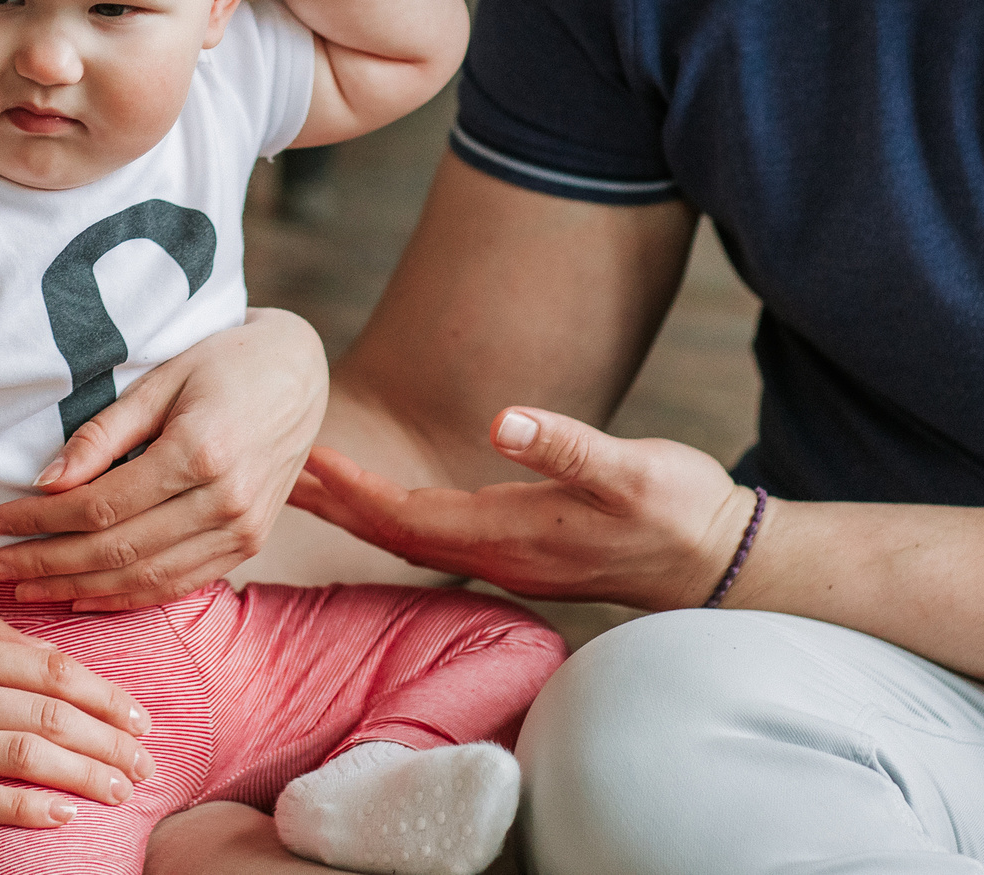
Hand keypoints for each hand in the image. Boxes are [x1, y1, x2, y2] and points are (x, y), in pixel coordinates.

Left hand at [0, 308, 326, 609]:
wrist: (300, 375)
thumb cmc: (224, 364)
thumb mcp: (161, 379)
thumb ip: (104, 434)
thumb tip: (46, 483)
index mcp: (201, 452)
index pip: (102, 505)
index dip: (41, 521)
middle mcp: (226, 501)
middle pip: (118, 550)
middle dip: (48, 563)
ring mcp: (242, 531)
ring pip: (145, 578)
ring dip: (78, 590)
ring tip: (25, 588)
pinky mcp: (248, 546)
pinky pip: (178, 585)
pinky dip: (126, 598)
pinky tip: (82, 598)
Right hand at [0, 610, 155, 829]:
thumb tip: (33, 646)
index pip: (44, 662)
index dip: (100, 688)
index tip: (136, 712)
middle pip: (48, 708)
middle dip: (109, 736)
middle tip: (147, 758)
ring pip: (25, 752)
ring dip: (85, 773)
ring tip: (123, 790)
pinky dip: (28, 807)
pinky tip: (64, 817)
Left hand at [287, 406, 755, 609]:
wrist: (721, 562)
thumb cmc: (679, 510)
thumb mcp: (631, 469)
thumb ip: (565, 447)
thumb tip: (503, 420)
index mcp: (507, 535)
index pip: (403, 516)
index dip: (350, 487)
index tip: (300, 458)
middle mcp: (495, 556)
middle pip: (387, 532)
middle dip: (327, 504)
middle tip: (262, 474)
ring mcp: (505, 559)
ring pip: (406, 538)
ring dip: (351, 510)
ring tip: (300, 482)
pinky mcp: (519, 552)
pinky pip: (432, 538)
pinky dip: (390, 516)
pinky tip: (375, 501)